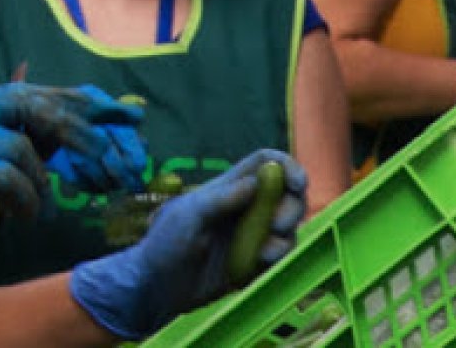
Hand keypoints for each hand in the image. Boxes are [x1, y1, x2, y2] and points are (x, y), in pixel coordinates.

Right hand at [0, 83, 145, 333]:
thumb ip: (27, 146)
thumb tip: (80, 127)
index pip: (25, 93)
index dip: (69, 100)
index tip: (111, 110)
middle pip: (23, 100)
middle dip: (69, 124)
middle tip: (103, 149)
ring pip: (18, 145)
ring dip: (40, 180)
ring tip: (39, 204)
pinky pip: (7, 176)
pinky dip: (25, 199)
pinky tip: (24, 216)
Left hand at [68, 149, 307, 339]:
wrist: (156, 291)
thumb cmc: (164, 246)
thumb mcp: (188, 217)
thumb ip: (220, 199)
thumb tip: (256, 181)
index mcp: (227, 188)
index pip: (264, 164)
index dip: (286, 166)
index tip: (299, 182)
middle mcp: (244, 208)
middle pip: (285, 194)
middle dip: (292, 205)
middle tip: (279, 224)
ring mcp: (250, 235)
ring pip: (287, 225)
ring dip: (286, 235)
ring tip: (265, 252)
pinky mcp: (254, 262)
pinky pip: (280, 253)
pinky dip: (279, 255)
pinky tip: (262, 263)